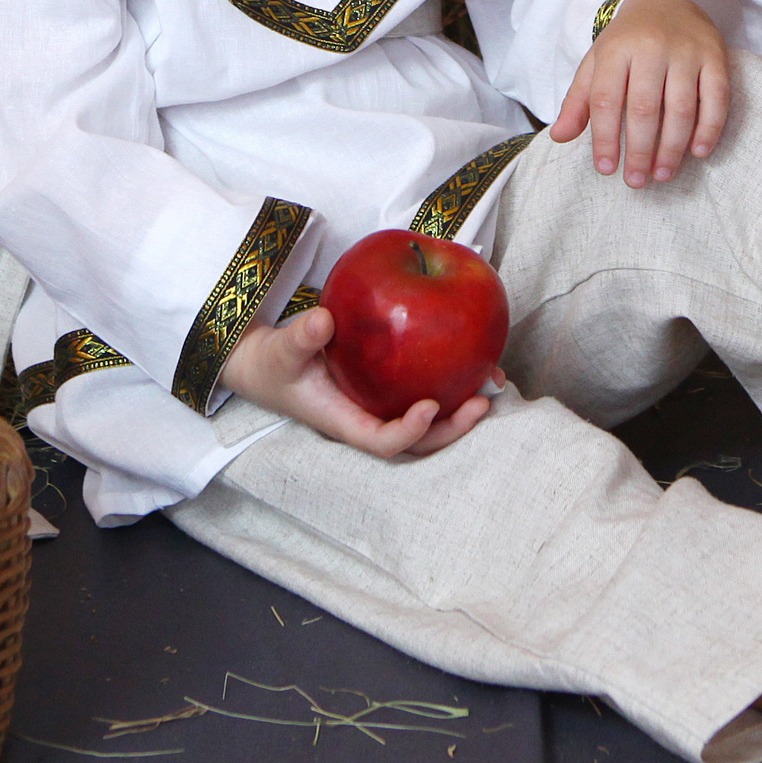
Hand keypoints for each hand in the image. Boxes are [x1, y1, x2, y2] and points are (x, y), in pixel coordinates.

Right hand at [219, 305, 496, 457]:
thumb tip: (324, 320)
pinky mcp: (388, 389)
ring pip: (428, 423)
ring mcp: (380, 407)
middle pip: (418, 442)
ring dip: (462, 410)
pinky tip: (475, 357)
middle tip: (482, 402)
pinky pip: (425, 391)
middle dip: (453, 429)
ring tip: (491, 383)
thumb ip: (299, 336)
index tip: (430, 406)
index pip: (381, 442)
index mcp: (344, 420)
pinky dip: (453, 382)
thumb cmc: (274, 362)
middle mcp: (369, 420)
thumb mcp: (279, 348)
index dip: (409, 431)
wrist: (270, 364)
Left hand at [550, 0, 728, 188]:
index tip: (606, 170)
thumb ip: (578, 101)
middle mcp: (651, 47)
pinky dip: (709, 128)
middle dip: (639, 150)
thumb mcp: (596, 63)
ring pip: (680, 107)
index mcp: (615, 49)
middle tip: (636, 182)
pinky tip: (699, 153)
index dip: (605, 138)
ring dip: (672, 147)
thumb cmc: (626, 43)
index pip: (606, 99)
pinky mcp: (715, 57)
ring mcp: (686, 51)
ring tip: (663, 174)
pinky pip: (716, 97)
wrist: (666, 1)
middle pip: (643, 107)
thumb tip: (559, 136)